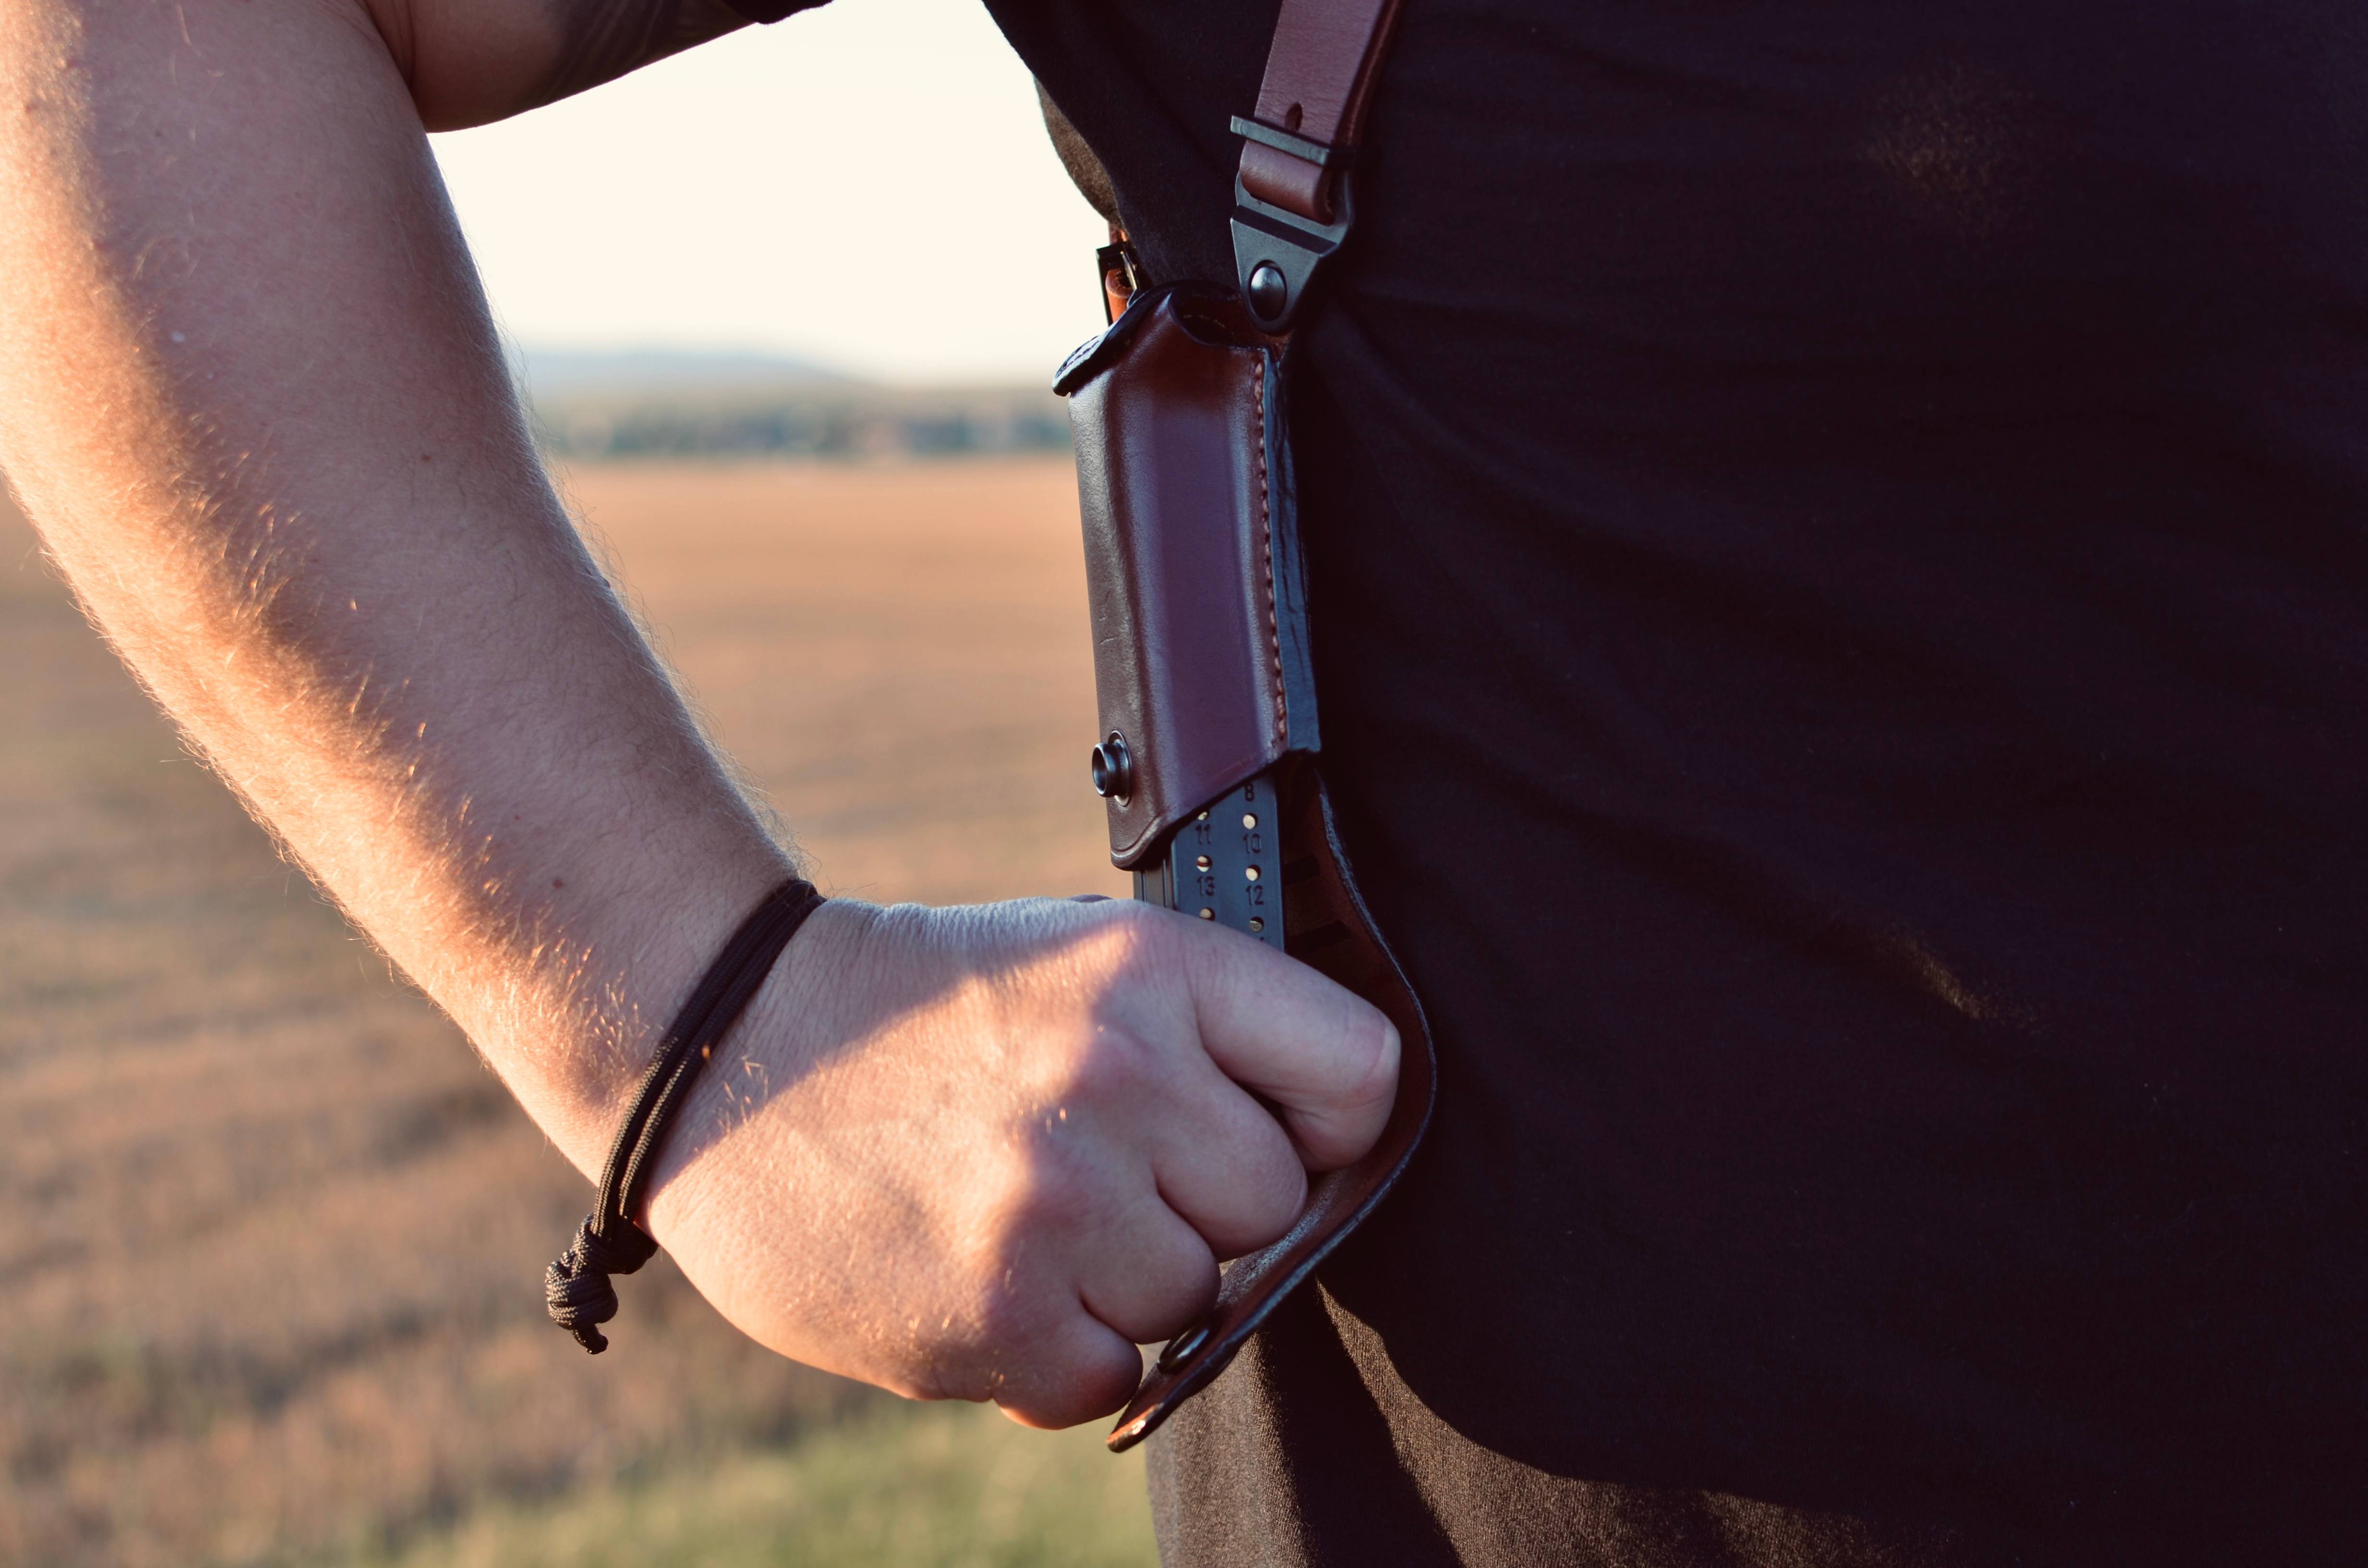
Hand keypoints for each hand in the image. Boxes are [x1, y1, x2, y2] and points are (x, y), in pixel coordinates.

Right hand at [638, 895, 1398, 1427]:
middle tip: (1094, 1166)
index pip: (1360, 1072)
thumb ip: (1200, 1038)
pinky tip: (983, 1277)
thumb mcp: (1072, 957)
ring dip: (1120, 1282)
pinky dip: (1057, 1354)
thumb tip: (1318, 1158)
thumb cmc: (924, 1009)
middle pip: (1273, 1204)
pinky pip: (1109, 1379)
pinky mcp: (996, 1317)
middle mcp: (1119, 1078)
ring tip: (1017, 1213)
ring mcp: (1057, 1204)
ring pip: (1190, 1299)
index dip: (1327, 1121)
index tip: (1274, 1132)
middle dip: (1199, 1203)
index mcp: (1151, 968)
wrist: (727, 1046)